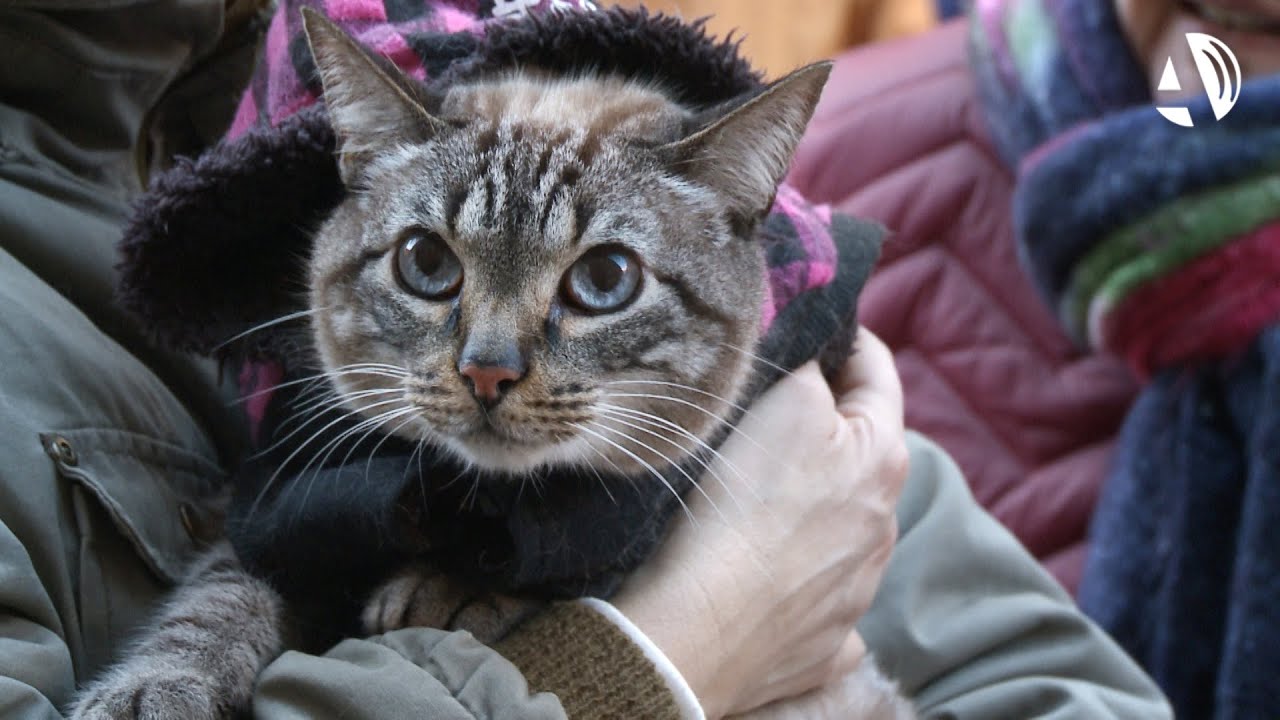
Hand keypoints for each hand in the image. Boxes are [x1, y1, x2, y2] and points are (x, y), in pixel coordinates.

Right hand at [612, 328, 908, 718]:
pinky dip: (804, 581)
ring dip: (817, 505)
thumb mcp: (788, 405)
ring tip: (759, 500)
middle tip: (774, 414)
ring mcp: (858, 590)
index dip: (850, 343)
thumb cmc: (747, 505)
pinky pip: (821, 597)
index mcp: (884, 460)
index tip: (821, 327)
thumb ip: (816, 374)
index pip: (879, 377)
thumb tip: (824, 366)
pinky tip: (772, 578)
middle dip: (829, 429)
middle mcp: (885, 525)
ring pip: (845, 526)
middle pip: (862, 456)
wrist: (704, 626)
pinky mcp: (826, 643)